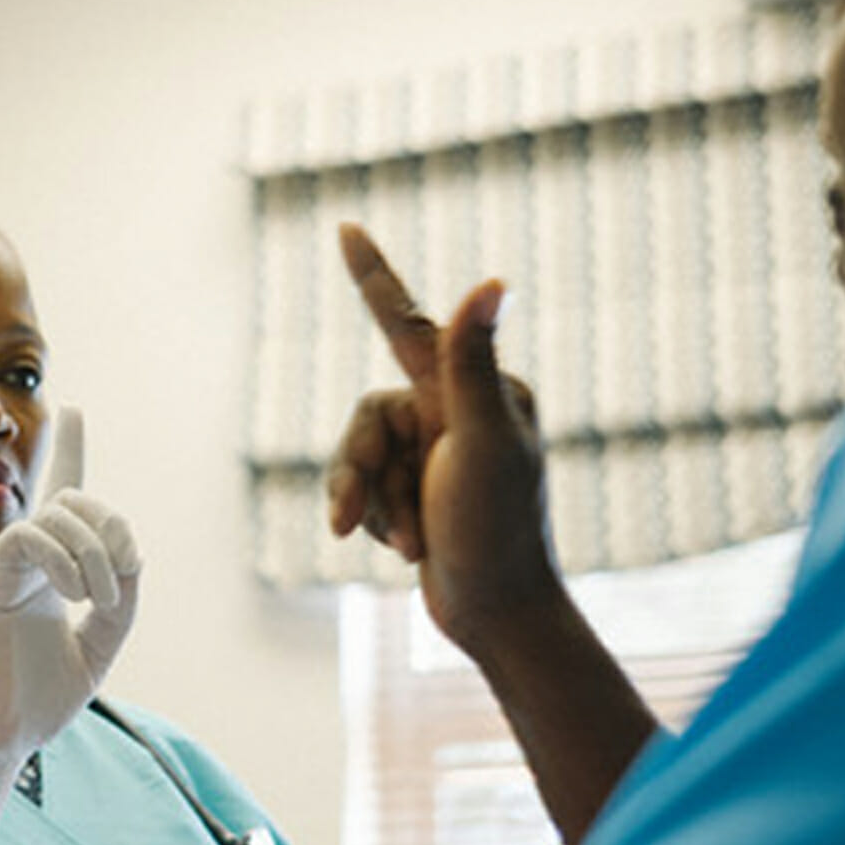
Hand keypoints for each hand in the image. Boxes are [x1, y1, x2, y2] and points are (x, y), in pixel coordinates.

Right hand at [0, 413, 138, 831]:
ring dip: (97, 553)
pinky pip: (30, 535)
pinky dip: (65, 558)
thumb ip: (122, 602)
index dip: (68, 450)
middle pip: (75, 500)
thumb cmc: (37, 702)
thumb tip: (131, 558)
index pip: (59, 499)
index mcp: (48, 572)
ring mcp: (0, 566)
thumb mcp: (99, 648)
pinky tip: (74, 595)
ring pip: (58, 515)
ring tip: (100, 600)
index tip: (74, 410)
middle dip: (112, 527)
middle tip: (124, 576)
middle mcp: (23, 560)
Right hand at [325, 224, 555, 651]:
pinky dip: (378, 522)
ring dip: (374, 505)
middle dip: (361, 470)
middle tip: (355, 518)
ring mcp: (438, 456)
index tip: (346, 229)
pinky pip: (366, 492)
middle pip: (366, 417)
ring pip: (360, 458)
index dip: (374, 276)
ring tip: (405, 543)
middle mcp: (456, 413)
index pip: (409, 322)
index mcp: (476, 389)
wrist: (498, 615)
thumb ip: (473, 362)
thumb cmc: (497, 530)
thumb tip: (494, 280)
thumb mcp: (482, 441)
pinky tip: (409, 550)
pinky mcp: (421, 493)